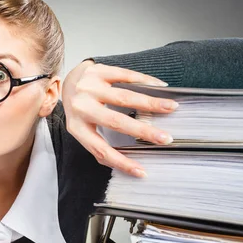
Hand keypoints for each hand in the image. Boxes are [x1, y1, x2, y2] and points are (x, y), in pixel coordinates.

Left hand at [62, 61, 177, 176]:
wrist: (71, 80)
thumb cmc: (82, 109)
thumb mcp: (84, 128)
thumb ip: (99, 142)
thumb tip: (126, 165)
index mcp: (76, 127)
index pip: (100, 149)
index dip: (121, 162)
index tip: (142, 171)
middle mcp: (80, 107)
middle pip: (115, 121)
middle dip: (143, 131)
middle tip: (166, 138)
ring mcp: (87, 87)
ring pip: (123, 97)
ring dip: (150, 104)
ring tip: (171, 108)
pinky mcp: (97, 71)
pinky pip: (125, 75)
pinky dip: (145, 82)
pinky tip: (160, 87)